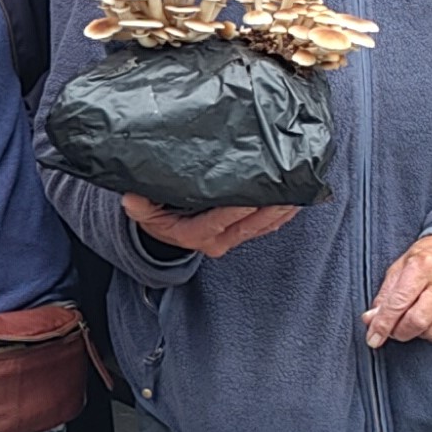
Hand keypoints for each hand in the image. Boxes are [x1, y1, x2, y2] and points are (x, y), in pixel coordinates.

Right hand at [120, 195, 300, 257]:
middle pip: (249, 226)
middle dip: (270, 209)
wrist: (164, 236)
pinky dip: (281, 216)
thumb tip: (132, 197)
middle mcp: (217, 241)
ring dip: (281, 212)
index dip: (236, 210)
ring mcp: (231, 240)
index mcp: (195, 235)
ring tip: (299, 192)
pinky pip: (266, 228)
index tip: (253, 196)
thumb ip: (140, 206)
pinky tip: (296, 201)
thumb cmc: (157, 218)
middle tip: (287, 190)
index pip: (219, 221)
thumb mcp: (143, 212)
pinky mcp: (241, 236)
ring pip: (262, 228)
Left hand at [366, 233, 431, 348]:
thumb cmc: (428, 257)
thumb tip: (371, 320)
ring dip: (417, 334)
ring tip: (412, 322)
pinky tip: (429, 324)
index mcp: (424, 266)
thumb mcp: (400, 267)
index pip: (399, 303)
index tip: (373, 338)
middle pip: (418, 321)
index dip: (383, 324)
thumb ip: (385, 295)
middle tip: (393, 329)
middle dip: (399, 332)